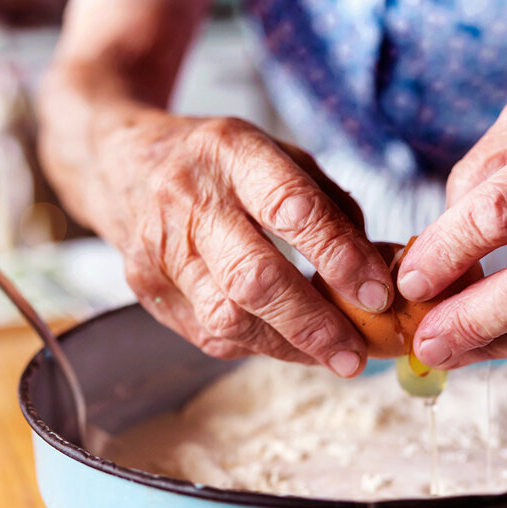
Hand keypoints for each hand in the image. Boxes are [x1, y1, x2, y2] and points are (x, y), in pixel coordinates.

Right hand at [85, 111, 394, 376]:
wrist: (123, 164)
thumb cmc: (219, 164)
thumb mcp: (277, 156)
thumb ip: (331, 207)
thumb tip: (383, 268)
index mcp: (230, 151)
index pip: (290, 208)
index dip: (339, 256)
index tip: (378, 293)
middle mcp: (188, 199)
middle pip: (254, 276)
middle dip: (314, 322)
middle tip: (357, 352)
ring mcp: (159, 248)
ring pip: (228, 317)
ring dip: (288, 345)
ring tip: (334, 355)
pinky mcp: (145, 288)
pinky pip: (209, 333)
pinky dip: (258, 345)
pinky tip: (289, 344)